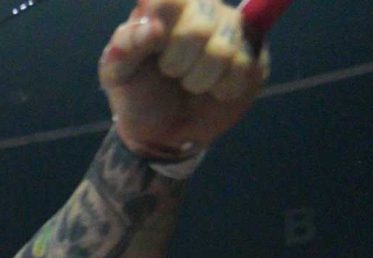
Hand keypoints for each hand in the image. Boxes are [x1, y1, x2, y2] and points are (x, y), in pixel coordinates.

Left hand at [100, 0, 268, 160]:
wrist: (165, 131)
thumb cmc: (139, 93)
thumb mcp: (118, 74)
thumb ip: (124, 48)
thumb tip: (153, 28)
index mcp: (168, 6)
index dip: (165, 28)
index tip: (155, 46)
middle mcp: (204, 9)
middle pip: (199, 27)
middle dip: (177, 64)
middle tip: (171, 73)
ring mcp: (233, 29)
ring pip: (223, 51)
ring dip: (199, 80)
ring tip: (191, 84)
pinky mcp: (255, 53)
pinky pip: (245, 68)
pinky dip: (222, 89)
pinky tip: (213, 90)